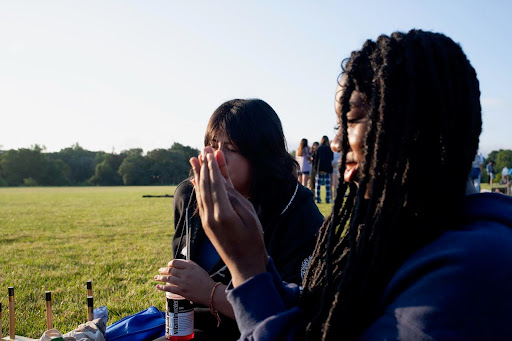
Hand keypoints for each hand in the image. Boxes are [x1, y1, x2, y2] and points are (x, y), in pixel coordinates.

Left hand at [154, 259, 214, 305]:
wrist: (210, 292)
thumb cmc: (205, 280)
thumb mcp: (199, 269)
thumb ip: (190, 265)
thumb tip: (180, 263)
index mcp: (190, 267)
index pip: (176, 262)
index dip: (170, 263)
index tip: (168, 265)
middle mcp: (185, 274)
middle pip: (170, 270)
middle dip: (163, 270)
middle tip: (159, 270)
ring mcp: (183, 283)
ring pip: (168, 279)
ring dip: (160, 278)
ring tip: (156, 277)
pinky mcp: (181, 291)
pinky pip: (169, 288)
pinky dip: (162, 287)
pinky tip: (158, 286)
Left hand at [190, 148, 267, 286]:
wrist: (244, 265)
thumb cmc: (253, 240)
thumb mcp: (250, 216)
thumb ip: (235, 198)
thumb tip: (223, 183)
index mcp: (223, 213)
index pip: (216, 184)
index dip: (213, 167)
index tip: (211, 152)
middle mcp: (211, 216)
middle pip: (205, 186)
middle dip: (204, 167)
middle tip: (203, 150)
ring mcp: (207, 221)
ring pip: (200, 192)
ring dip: (198, 175)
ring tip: (194, 160)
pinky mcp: (206, 224)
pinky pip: (200, 202)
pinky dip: (198, 188)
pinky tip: (196, 180)